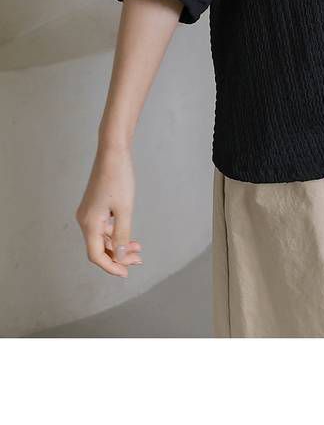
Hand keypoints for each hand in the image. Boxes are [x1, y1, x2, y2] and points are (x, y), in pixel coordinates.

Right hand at [76, 145, 141, 277]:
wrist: (113, 152)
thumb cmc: (119, 178)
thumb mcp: (124, 209)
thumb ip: (121, 235)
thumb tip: (119, 258)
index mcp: (89, 223)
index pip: (96, 255)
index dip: (110, 267)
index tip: (126, 273)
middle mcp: (85, 219)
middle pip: (99, 247)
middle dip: (118, 257)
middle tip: (138, 260)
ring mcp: (89, 212)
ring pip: (102, 238)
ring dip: (118, 246)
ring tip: (137, 250)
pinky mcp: (95, 206)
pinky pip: (103, 227)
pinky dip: (116, 234)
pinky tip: (129, 237)